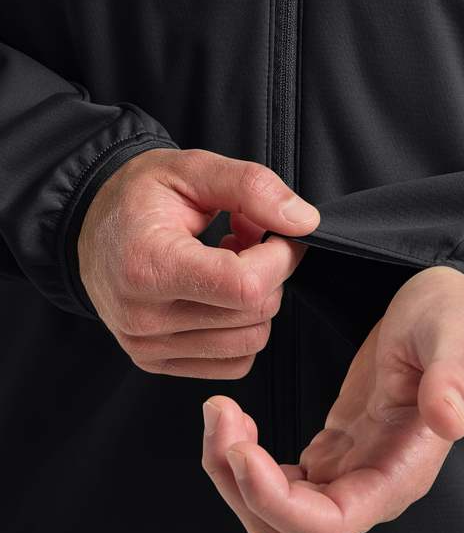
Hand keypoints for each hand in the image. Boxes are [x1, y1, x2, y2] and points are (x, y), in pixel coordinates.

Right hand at [78, 148, 319, 377]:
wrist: (90, 227)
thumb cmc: (137, 198)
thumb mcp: (192, 169)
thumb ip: (251, 187)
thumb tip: (304, 222)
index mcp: (148, 265)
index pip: (246, 285)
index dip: (281, 258)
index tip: (279, 233)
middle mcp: (143, 317)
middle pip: (254, 314)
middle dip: (271, 275)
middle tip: (250, 241)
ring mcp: (147, 346)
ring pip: (250, 343)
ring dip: (257, 302)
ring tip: (231, 265)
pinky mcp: (156, 363)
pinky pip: (234, 363)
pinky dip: (241, 329)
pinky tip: (221, 296)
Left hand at [201, 264, 463, 532]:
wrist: (445, 306)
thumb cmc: (453, 319)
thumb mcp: (457, 335)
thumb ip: (454, 378)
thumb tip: (451, 421)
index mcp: (402, 472)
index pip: (328, 525)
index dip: (275, 503)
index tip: (241, 450)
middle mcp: (372, 486)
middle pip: (287, 529)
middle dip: (240, 486)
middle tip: (219, 417)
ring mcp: (349, 472)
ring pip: (273, 511)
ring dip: (232, 474)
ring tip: (219, 412)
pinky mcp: (332, 452)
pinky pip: (275, 481)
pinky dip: (243, 458)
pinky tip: (236, 418)